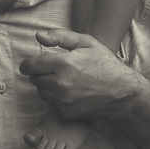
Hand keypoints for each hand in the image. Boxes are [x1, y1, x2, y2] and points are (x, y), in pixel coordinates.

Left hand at [19, 28, 141, 121]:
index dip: (26, 64)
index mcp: (64, 63)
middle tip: (51, 70)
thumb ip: (60, 37)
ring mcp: (63, 100)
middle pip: (34, 79)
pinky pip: (52, 103)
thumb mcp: (87, 43)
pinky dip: (56, 97)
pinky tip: (70, 91)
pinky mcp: (67, 112)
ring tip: (62, 80)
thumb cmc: (105, 64)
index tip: (28, 65)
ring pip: (41, 92)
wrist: (123, 93)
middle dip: (39, 74)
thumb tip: (38, 36)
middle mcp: (61, 83)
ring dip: (46, 86)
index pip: (31, 65)